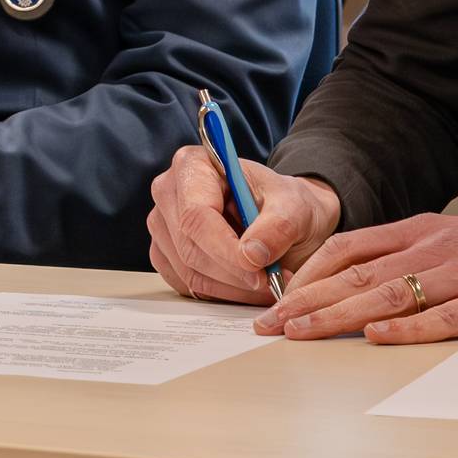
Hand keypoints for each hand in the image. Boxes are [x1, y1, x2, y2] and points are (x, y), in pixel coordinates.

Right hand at [145, 146, 340, 304]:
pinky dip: (223, 294)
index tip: (258, 269)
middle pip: (189, 246)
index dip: (224, 247)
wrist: (283, 218)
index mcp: (193, 164)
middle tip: (273, 281)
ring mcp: (163, 226)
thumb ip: (278, 226)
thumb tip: (252, 255)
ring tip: (269, 284)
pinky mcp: (166, 256)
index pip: (196, 214)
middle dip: (234, 272)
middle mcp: (169, 192)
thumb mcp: (295, 205)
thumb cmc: (283, 203)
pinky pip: (188, 286)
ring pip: (188, 272)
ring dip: (233, 287)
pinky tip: (249, 287)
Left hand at [254, 208, 457, 343]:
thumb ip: (413, 256)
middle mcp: (436, 247)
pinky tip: (378, 338)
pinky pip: (442, 317)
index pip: (349, 246)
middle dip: (307, 300)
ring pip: (387, 294)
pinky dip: (407, 329)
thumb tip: (362, 282)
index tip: (276, 296)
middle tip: (270, 323)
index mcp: (424, 230)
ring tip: (302, 333)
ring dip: (339, 315)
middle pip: (357, 273)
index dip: (308, 272)